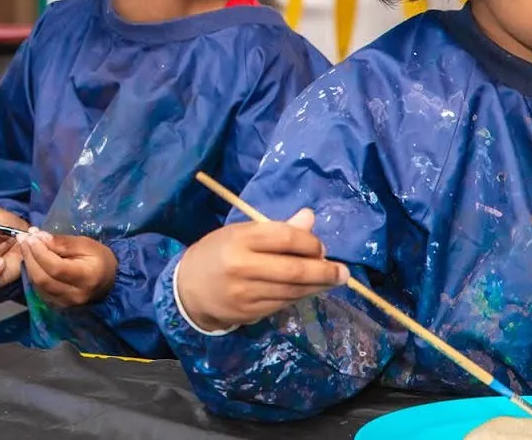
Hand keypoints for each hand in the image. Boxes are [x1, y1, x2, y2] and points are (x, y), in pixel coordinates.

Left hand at [17, 230, 117, 307]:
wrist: (109, 282)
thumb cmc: (100, 259)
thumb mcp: (86, 244)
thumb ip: (62, 242)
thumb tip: (39, 237)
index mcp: (86, 278)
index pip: (56, 267)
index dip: (40, 252)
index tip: (30, 236)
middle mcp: (74, 295)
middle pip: (43, 278)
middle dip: (29, 257)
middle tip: (23, 239)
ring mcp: (65, 303)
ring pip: (38, 285)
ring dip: (28, 264)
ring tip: (25, 247)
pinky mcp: (58, 306)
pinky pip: (39, 290)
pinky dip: (33, 274)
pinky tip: (32, 260)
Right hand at [175, 209, 348, 331]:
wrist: (188, 289)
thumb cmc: (217, 253)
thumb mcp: (241, 233)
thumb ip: (277, 229)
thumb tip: (310, 218)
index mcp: (240, 239)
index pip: (286, 238)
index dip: (310, 243)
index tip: (321, 247)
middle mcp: (243, 266)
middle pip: (295, 270)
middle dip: (324, 271)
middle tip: (343, 273)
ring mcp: (246, 292)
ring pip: (293, 290)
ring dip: (317, 286)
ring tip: (331, 280)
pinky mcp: (249, 312)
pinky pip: (284, 303)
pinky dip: (300, 296)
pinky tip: (308, 290)